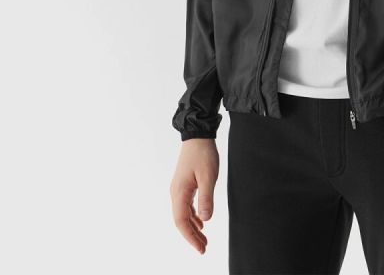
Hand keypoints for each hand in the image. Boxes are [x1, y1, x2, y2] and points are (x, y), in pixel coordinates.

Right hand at [170, 138, 218, 255]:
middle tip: (204, 248)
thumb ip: (206, 198)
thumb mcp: (208, 176)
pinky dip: (193, 216)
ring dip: (193, 227)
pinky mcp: (184, 184)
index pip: (181, 221)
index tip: (200, 248)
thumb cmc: (203, 154)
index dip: (190, 237)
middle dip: (192, 236)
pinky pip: (187, 206)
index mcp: (179, 192)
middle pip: (181, 221)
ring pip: (184, 214)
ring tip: (204, 239)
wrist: (197, 136)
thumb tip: (205, 220)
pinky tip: (201, 222)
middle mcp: (176, 192)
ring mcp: (179, 189)